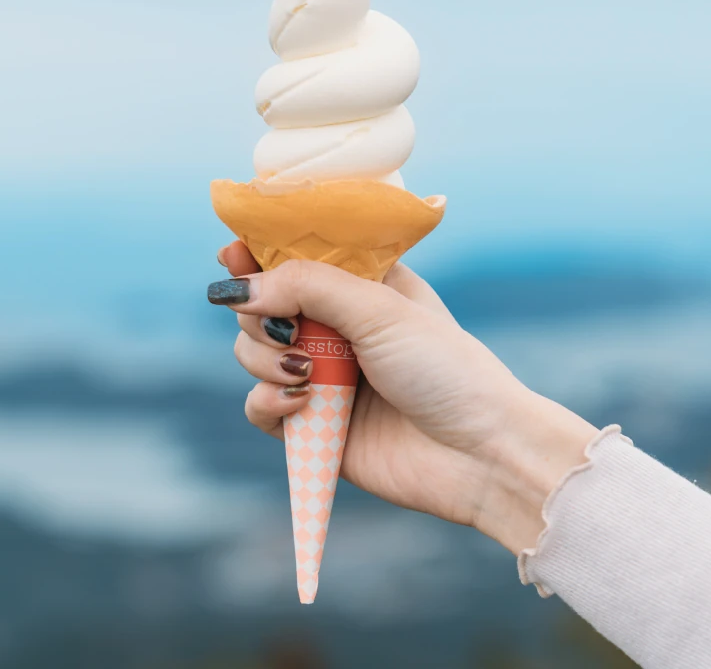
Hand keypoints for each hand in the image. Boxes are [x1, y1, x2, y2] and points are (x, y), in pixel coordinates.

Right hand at [210, 242, 598, 553]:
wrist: (479, 457)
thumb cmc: (446, 370)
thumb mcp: (378, 309)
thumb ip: (305, 285)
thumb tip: (238, 290)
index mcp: (360, 285)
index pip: (294, 255)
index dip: (258, 253)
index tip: (231, 256)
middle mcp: (337, 327)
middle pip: (260, 305)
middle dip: (259, 315)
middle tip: (287, 330)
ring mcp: (322, 376)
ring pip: (251, 354)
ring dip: (263, 360)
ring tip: (306, 375)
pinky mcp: (312, 426)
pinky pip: (259, 406)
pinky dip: (268, 403)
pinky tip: (301, 405)